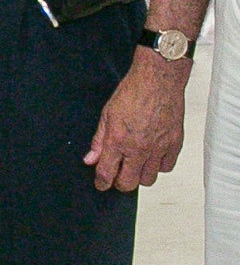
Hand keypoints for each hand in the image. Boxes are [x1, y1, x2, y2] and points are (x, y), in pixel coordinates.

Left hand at [83, 47, 189, 191]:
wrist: (158, 79)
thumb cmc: (134, 91)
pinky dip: (159, 166)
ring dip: (140, 175)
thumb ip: (98, 140)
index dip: (102, 183)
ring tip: (136, 164)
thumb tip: (90, 158)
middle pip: (129, 183)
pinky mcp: (174, 144)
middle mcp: (138, 148)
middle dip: (120, 183)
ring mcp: (158, 148)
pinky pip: (167, 167)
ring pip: (148, 179)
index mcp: (118, 141)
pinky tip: (153, 157)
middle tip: (118, 176)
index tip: (101, 185)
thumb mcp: (107, 115)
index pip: (107, 174)